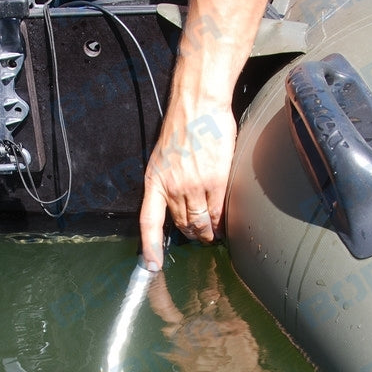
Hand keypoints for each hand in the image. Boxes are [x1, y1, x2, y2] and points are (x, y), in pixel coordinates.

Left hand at [139, 101, 236, 269]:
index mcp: (154, 180)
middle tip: (200, 238)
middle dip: (191, 235)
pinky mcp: (215, 180)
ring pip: (200, 222)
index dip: (150, 247)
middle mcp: (171, 186)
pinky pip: (217, 212)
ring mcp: (193, 185)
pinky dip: (220, 222)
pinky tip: (223, 224)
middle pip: (181, 225)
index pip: (148, 222)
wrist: (198, 104)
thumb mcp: (163, 156)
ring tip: (213, 235)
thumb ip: (168, 180)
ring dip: (207, 232)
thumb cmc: (182, 126)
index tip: (151, 267)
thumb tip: (177, 201)